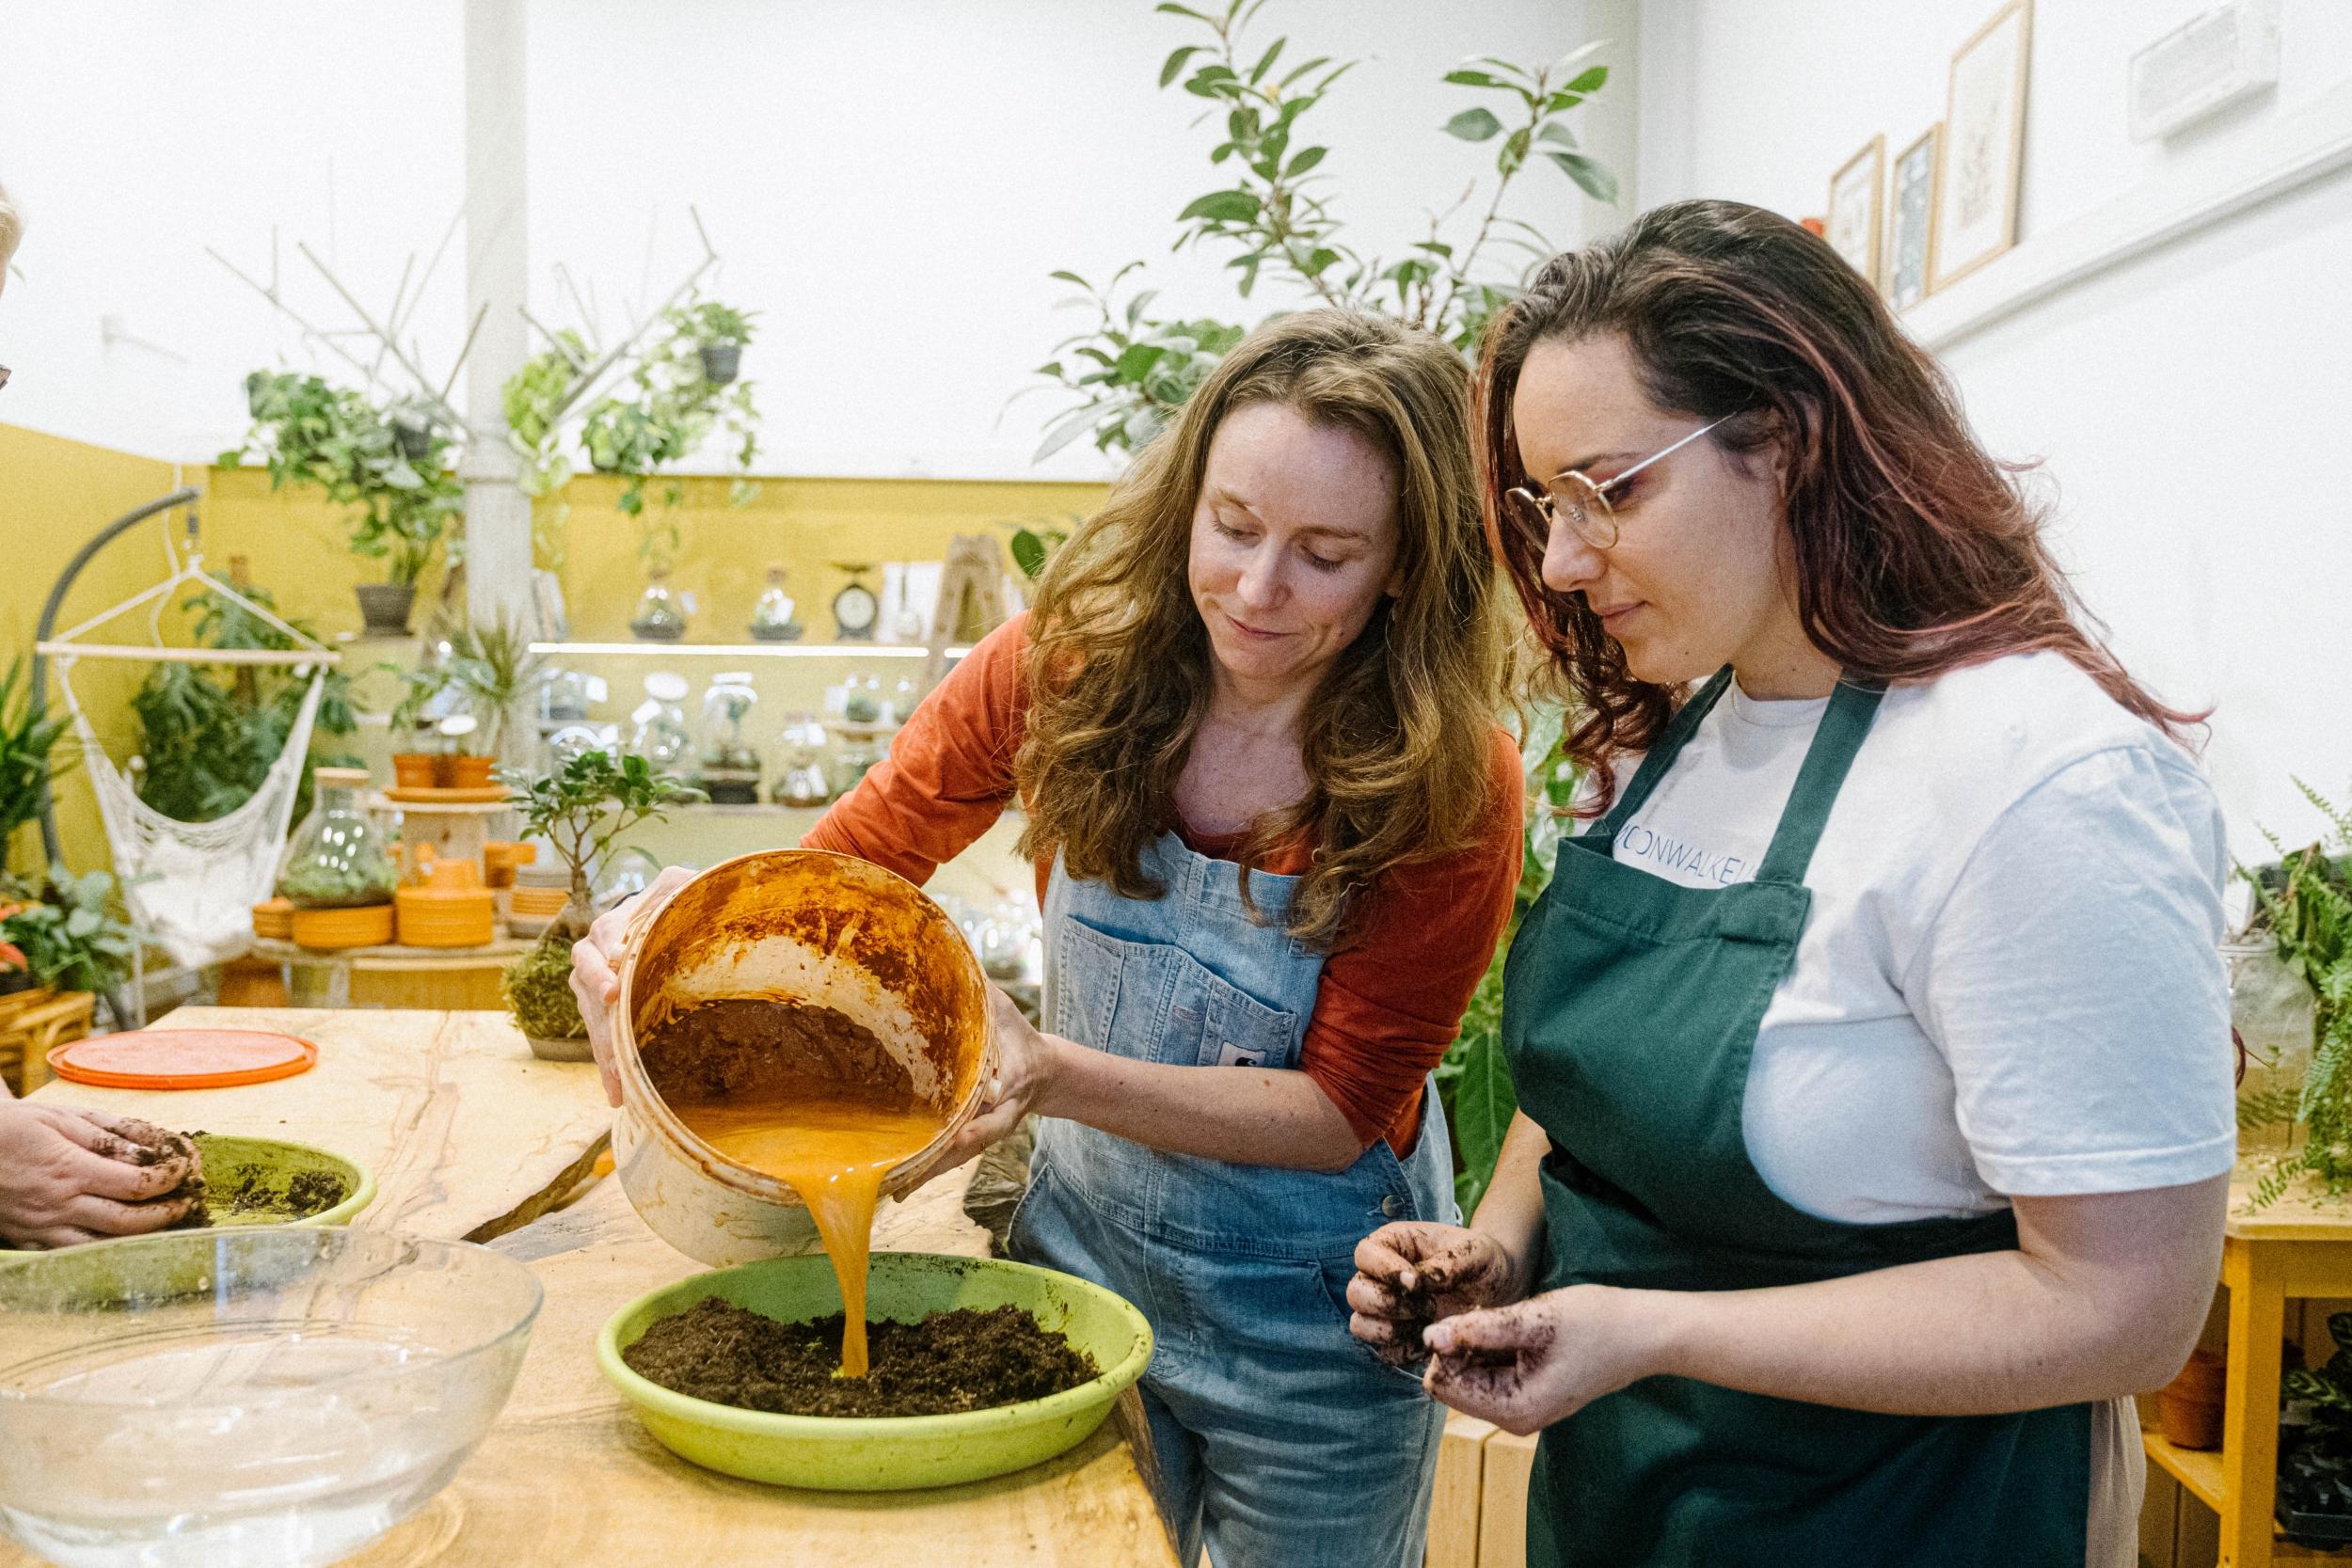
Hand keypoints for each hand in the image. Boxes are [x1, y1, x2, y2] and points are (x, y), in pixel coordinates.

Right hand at [0, 1102, 201, 1248]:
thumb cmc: (13, 1128)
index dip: (170, 1180)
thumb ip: (108, 1137)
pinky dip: (105, 1251)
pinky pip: (73, 1255)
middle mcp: (58, 1204)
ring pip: (104, 1245)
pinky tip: (125, 1242)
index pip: (137, 1184)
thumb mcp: (61, 1119)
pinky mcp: (27, 1241)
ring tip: (167, 1226)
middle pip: (128, 1221)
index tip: (187, 1171)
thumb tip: (151, 1149)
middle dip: (167, 1215)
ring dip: (142, 1239)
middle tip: (189, 1204)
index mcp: (69, 1170)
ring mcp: (41, 1228)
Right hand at [571, 865, 695, 1106]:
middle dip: (600, 1017)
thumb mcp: (678, 887)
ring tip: (618, 1086)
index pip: (602, 941)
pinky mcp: (598, 1008)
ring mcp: (591, 982)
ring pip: (593, 1019)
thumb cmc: (672, 903)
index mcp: (613, 925)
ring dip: (604, 1052)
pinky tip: (618, 1094)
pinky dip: (609, 1066)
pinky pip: (599, 1038)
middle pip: (589, 986)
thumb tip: (683, 880)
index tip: (613, 989)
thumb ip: (678, 883)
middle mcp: (593, 953)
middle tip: (614, 1046)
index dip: (604, 965)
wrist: (657, 922)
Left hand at [902, 986, 1061, 1186]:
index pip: (992, 1113)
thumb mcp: (1006, 1012)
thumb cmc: (1020, 1038)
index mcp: (1008, 1089)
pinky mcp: (973, 1136)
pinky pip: (948, 1157)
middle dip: (936, 1162)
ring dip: (927, 1174)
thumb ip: (982, 995)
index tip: (958, 1138)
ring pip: (954, 1158)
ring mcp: (984, 1130)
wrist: (1043, 1071)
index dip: (976, 1128)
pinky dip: (927, 1171)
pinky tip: (899, 1186)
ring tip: (892, 1190)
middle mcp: (995, 1117)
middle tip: (903, 1179)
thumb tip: (958, 961)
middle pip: (966, 1146)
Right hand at [1347, 1222, 1522, 1365]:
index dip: (1384, 1270)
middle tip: (1425, 1306)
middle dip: (1387, 1303)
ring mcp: (1387, 1310)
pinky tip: (1429, 1341)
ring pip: (1360, 1324)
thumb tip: (1419, 1281)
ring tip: (1424, 1324)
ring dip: (1388, 1330)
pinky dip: (1402, 1351)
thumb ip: (1449, 1263)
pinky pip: (1383, 1352)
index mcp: (1394, 1245)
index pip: (1365, 1254)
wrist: (1500, 1290)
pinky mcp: (1398, 1338)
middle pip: (1356, 1292)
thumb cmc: (1484, 1260)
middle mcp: (1382, 1277)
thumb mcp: (1476, 1253)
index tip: (1415, 1283)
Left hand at [1420, 1284, 1664, 1434]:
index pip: (1442, 1384)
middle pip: (1453, 1383)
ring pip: (1471, 1376)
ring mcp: (1523, 1411)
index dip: (1447, 1346)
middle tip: (1496, 1318)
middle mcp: (1514, 1420)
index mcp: (1512, 1408)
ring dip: (1479, 1346)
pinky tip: (1521, 1330)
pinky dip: (1495, 1349)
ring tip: (1513, 1323)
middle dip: (1462, 1347)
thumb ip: (1478, 1330)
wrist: (1642, 1334)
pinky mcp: (1531, 1397)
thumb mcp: (1533, 1319)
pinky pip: (1492, 1375)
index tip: (1475, 1319)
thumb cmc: (1594, 1323)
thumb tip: (1430, 1337)